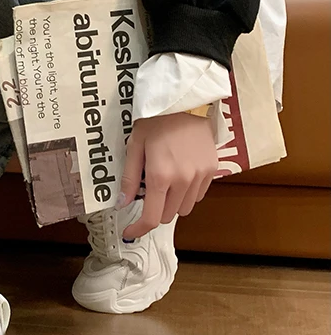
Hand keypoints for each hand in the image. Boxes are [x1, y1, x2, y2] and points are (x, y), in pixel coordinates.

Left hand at [119, 112, 217, 239]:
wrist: (186, 101)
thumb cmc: (156, 121)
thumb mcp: (135, 147)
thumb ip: (130, 179)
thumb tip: (123, 203)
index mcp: (160, 176)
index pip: (151, 218)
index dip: (138, 230)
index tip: (129, 233)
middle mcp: (183, 180)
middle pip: (168, 216)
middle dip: (155, 211)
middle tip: (147, 192)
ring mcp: (201, 176)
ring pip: (184, 209)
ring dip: (172, 204)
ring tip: (165, 182)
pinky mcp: (213, 170)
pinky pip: (199, 195)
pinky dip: (187, 194)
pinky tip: (180, 176)